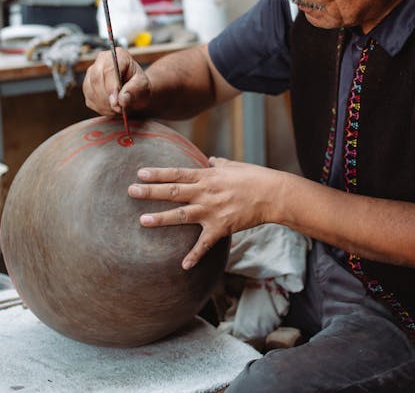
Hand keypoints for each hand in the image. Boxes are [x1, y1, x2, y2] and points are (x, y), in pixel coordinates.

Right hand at [83, 47, 151, 115]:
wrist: (135, 91)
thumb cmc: (139, 86)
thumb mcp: (143, 86)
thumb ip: (134, 90)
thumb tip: (122, 99)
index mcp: (118, 55)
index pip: (109, 69)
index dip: (111, 87)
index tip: (116, 102)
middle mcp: (102, 61)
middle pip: (96, 79)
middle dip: (107, 97)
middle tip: (118, 108)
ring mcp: (92, 73)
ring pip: (91, 90)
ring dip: (104, 104)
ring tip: (117, 108)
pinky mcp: (88, 86)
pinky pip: (89, 99)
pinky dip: (100, 107)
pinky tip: (111, 108)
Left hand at [128, 157, 284, 268]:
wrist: (272, 194)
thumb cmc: (254, 176)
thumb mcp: (234, 165)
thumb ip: (219, 164)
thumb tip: (210, 160)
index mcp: (207, 176)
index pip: (177, 173)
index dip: (158, 173)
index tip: (140, 173)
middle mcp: (206, 192)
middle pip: (173, 192)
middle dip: (150, 192)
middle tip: (130, 191)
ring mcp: (212, 210)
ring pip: (181, 215)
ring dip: (161, 219)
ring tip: (143, 221)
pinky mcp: (221, 227)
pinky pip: (204, 244)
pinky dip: (194, 255)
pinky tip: (183, 266)